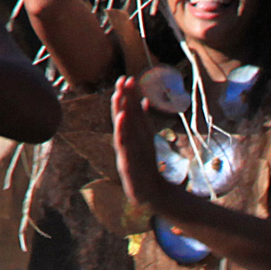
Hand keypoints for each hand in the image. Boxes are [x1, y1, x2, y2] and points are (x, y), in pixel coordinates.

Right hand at [110, 75, 170, 207]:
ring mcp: (125, 152)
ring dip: (119, 112)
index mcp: (130, 136)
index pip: (127, 112)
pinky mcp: (127, 164)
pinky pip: (124, 146)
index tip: (127, 77)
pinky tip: (122, 120)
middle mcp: (125, 142)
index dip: (127, 96)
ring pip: (121, 129)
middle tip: (121, 81)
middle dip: (121, 99)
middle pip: (122, 117)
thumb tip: (144, 101)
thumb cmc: (145, 166)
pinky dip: (122, 132)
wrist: (151, 192)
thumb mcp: (146, 140)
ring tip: (119, 96)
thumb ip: (143, 121)